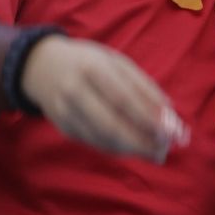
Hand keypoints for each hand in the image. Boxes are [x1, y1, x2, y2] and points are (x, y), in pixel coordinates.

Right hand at [21, 36, 188, 162]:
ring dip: (132, 150)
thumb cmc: (89, 62)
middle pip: (111, 125)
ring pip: (103, 139)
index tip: (171, 132)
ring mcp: (65, 112)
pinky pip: (95, 143)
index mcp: (92, 68)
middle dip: (142, 142)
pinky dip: (118, 149)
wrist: (43, 66)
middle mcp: (75, 91)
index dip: (148, 118)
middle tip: (164, 150)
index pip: (124, 98)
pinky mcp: (63, 127)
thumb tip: (169, 113)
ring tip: (155, 153)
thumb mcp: (116, 62)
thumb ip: (143, 85)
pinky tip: (134, 148)